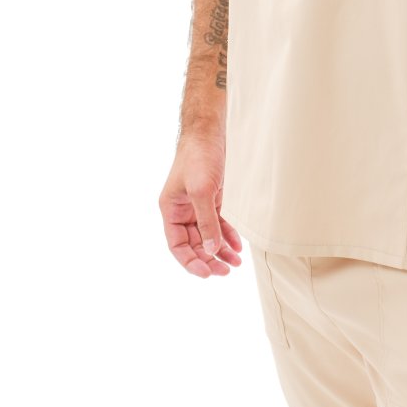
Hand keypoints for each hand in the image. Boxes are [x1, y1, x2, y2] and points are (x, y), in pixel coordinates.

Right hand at [158, 134, 242, 277]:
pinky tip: (237, 246)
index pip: (177, 246)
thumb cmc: (198, 157)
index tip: (207, 273)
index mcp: (170, 211)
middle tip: (226, 271)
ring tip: (235, 264)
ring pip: (207, 237)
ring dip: (220, 251)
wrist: (208, 133)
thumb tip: (211, 250)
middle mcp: (181, 212)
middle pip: (193, 244)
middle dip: (209, 259)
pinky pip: (217, 224)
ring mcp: (196, 207)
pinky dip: (226, 236)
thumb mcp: (202, 191)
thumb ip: (206, 221)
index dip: (191, 262)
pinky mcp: (211, 200)